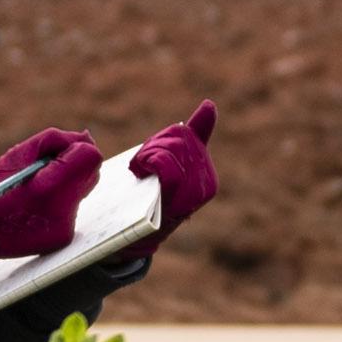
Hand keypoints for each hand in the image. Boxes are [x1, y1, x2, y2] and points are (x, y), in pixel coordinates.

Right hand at [0, 125, 100, 261]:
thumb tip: (85, 138)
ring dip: (66, 183)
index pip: (89, 157)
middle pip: (91, 174)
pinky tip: (37, 204)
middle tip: (47, 166)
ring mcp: (64, 228)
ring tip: (36, 188)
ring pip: (82, 191)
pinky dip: (60, 200)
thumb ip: (55, 141)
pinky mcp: (63, 238)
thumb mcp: (17, 154)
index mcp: (47, 190)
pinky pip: (72, 208)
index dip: (76, 149)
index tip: (59, 152)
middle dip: (73, 165)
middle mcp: (62, 213)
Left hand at [127, 99, 219, 231]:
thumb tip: (209, 105)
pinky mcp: (181, 204)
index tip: (196, 117)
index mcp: (205, 171)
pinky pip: (169, 169)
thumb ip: (187, 136)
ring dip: (149, 156)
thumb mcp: (166, 163)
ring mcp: (196, 194)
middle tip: (141, 165)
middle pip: (180, 140)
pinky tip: (141, 170)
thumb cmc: (147, 196)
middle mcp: (207, 183)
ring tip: (140, 171)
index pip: (190, 136)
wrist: (133, 236)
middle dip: (155, 146)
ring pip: (173, 151)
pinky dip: (150, 163)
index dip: (184, 131)